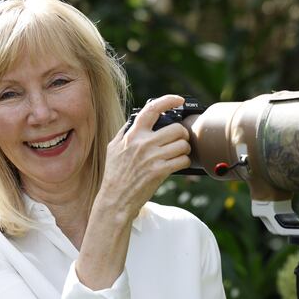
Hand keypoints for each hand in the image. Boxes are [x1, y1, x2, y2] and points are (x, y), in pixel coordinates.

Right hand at [96, 94, 190, 221]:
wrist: (115, 199)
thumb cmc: (114, 175)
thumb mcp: (113, 148)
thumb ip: (124, 132)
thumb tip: (134, 120)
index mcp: (133, 134)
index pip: (152, 109)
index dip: (168, 100)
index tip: (178, 100)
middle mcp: (143, 143)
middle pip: (177, 129)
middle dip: (182, 135)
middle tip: (180, 140)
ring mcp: (152, 157)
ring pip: (183, 144)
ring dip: (185, 150)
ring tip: (178, 154)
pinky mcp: (160, 171)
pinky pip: (183, 160)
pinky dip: (184, 162)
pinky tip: (178, 164)